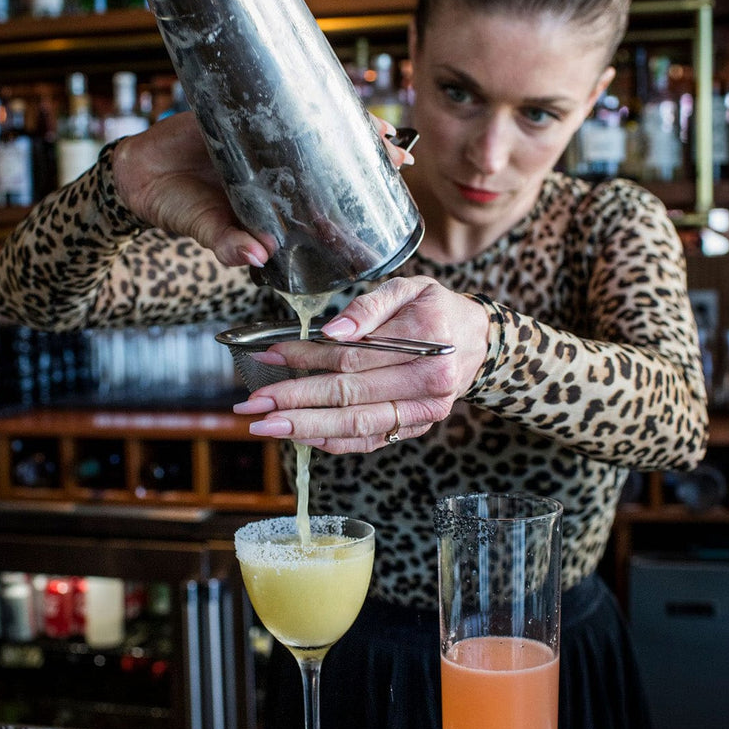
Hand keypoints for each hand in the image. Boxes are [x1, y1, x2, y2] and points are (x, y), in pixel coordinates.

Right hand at [111, 112, 414, 268]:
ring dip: (349, 122)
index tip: (393, 181)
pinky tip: (334, 86)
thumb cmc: (175, 208)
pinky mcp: (245, 111)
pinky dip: (309, 91)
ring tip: (379, 124)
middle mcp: (280, 170)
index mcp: (279, 200)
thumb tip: (255, 254)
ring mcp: (266, 139)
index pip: (331, 195)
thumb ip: (226, 243)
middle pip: (335, 158)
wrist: (137, 174)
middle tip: (396, 148)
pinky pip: (283, 97)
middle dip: (368, 152)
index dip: (363, 190)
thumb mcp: (204, 229)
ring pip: (317, 126)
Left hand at [231, 276, 489, 452]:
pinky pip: (370, 441)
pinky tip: (300, 436)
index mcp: (427, 341)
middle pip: (350, 396)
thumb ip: (370, 305)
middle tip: (252, 406)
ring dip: (306, 427)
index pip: (353, 356)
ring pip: (357, 425)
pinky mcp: (417, 428)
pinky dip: (333, 441)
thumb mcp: (409, 287)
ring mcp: (424, 412)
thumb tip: (333, 332)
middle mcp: (429, 383)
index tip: (269, 355)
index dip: (306, 358)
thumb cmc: (436, 309)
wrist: (477, 341)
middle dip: (295, 401)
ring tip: (265, 426)